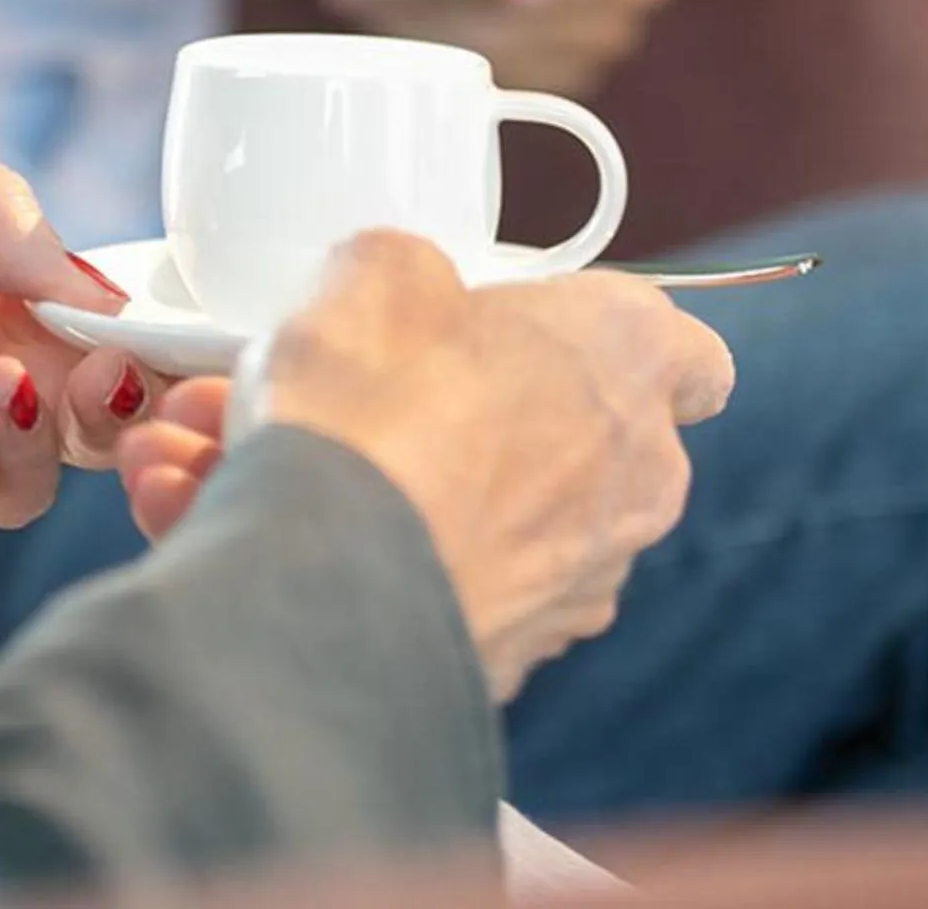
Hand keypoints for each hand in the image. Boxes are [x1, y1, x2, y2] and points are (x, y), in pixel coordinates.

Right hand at [116, 231, 733, 697]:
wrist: (332, 585)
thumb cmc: (375, 406)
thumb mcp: (374, 270)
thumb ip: (404, 268)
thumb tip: (396, 287)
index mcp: (627, 359)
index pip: (691, 359)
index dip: (615, 343)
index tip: (543, 335)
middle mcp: (631, 479)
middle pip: (559, 435)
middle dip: (453, 412)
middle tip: (348, 388)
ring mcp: (578, 583)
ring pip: (474, 514)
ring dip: (381, 485)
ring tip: (235, 456)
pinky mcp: (511, 659)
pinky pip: (427, 583)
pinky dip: (354, 558)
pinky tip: (236, 524)